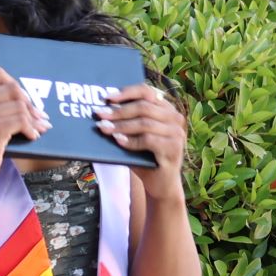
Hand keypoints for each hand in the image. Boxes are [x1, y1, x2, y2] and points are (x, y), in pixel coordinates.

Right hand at [0, 66, 49, 190]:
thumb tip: (30, 98)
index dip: (16, 86)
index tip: (24, 101)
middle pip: (13, 89)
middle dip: (30, 104)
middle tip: (39, 117)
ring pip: (20, 106)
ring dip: (33, 120)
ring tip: (38, 129)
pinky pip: (21, 121)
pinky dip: (31, 129)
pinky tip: (32, 136)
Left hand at [98, 81, 188, 202]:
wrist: (159, 183)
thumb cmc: (143, 156)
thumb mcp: (133, 136)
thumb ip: (124, 122)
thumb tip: (100, 111)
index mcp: (166, 109)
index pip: (147, 92)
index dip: (127, 92)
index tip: (107, 97)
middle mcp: (175, 118)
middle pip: (144, 107)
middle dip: (118, 111)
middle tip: (99, 114)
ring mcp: (176, 133)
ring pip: (145, 123)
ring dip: (121, 125)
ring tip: (103, 128)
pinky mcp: (173, 149)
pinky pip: (149, 140)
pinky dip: (131, 140)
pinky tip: (118, 140)